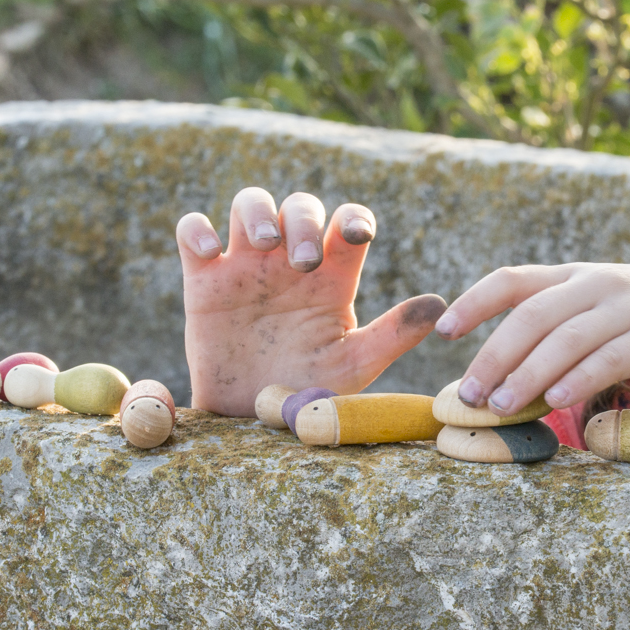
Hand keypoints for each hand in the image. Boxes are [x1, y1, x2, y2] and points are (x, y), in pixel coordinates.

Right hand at [177, 188, 446, 415]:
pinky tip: (210, 254)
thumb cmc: (309, 393)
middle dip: (303, 221)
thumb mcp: (355, 366)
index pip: (346, 223)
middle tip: (303, 263)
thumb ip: (394, 334)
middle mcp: (289, 264)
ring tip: (261, 245)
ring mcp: (245, 269)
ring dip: (256, 211)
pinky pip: (192, 232)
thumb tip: (438, 306)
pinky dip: (197, 230)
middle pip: (299, 206)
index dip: (354, 216)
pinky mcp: (203, 282)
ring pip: (249, 203)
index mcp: (331, 277)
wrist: (251, 425)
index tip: (357, 235)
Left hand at [433, 263, 629, 416]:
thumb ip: (565, 327)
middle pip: (531, 315)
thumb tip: (511, 376)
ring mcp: (628, 308)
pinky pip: (610, 357)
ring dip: (527, 374)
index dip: (474, 303)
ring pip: (565, 338)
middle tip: (469, 393)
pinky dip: (580, 379)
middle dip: (494, 354)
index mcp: (577, 276)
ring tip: (500, 405)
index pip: (513, 280)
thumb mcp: (607, 305)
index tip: (443, 331)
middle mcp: (596, 285)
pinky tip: (557, 401)